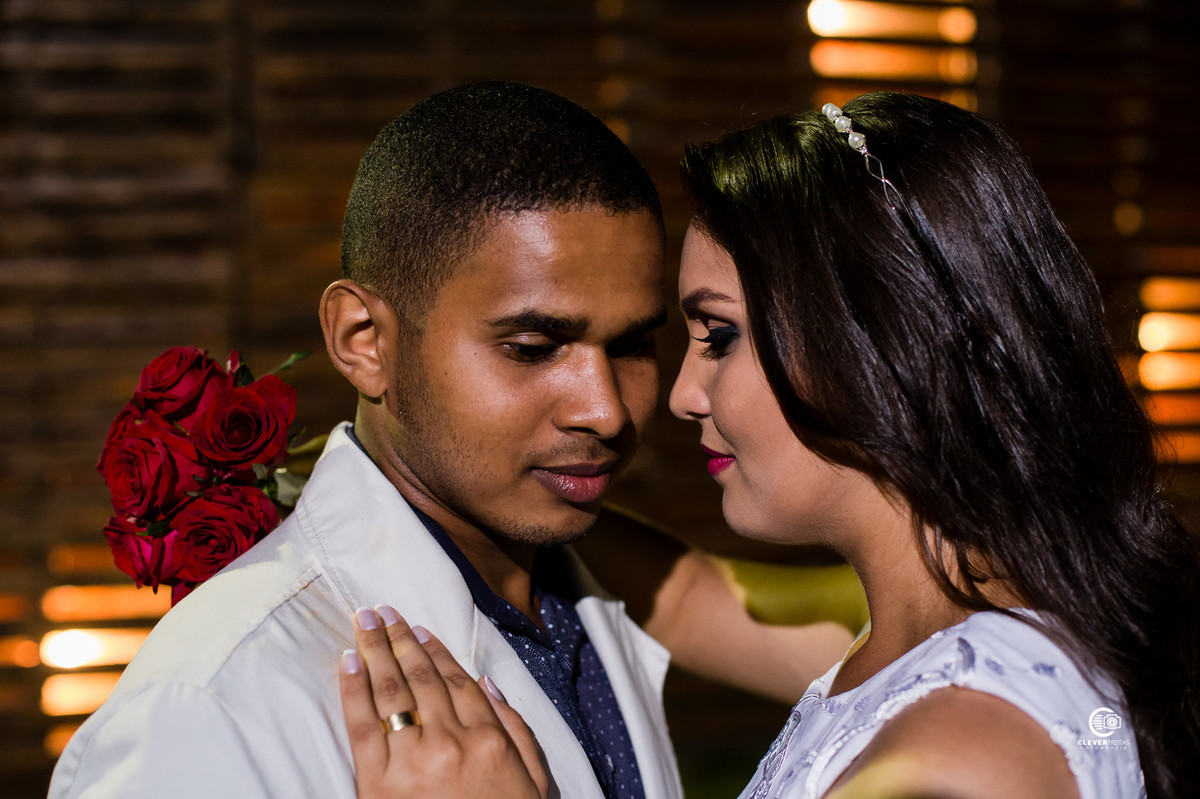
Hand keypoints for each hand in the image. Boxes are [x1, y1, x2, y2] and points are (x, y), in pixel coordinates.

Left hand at [339, 606, 549, 798]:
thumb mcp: (534, 781)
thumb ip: (516, 730)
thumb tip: (489, 683)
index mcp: (489, 740)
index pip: (457, 682)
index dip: (436, 652)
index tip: (420, 629)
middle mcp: (451, 742)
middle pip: (422, 678)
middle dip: (400, 639)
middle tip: (382, 612)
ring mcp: (413, 760)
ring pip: (392, 691)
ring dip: (376, 650)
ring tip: (364, 622)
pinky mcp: (378, 783)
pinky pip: (363, 725)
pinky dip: (353, 688)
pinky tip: (348, 662)